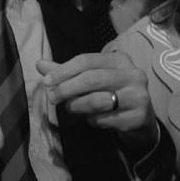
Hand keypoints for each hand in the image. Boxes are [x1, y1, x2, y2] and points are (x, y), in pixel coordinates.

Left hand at [36, 52, 157, 152]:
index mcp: (119, 60)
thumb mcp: (91, 78)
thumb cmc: (110, 93)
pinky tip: (93, 118)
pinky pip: (105, 119)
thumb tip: (39, 64)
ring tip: (71, 108)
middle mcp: (133, 74)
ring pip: (97, 101)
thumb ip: (66, 72)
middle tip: (52, 98)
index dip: (64, 70)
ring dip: (77, 106)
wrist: (140, 119)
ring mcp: (138, 96)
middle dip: (67, 89)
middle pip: (91, 79)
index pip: (86, 60)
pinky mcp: (139, 117)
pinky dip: (92, 120)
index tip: (47, 81)